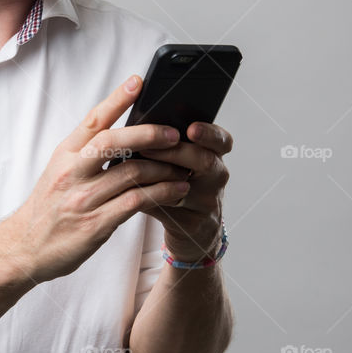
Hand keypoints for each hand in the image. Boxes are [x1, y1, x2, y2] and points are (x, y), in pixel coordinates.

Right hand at [2, 75, 192, 283]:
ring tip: (184, 167)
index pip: (93, 120)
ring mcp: (84, 198)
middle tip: (174, 134)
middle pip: (115, 141)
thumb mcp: (59, 170)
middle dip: (149, 134)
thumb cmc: (48, 206)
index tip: (138, 81)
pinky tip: (177, 191)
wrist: (24, 247)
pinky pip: (136, 202)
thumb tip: (124, 131)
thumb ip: (86, 151)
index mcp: (66, 154)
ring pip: (132, 172)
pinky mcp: (96, 224)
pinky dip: (162, 193)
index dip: (117, 99)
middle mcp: (73, 172)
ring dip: (165, 168)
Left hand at [136, 122, 232, 262]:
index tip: (192, 129)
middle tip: (147, 148)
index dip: (210, 133)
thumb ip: (168, 144)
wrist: (193, 226)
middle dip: (175, 152)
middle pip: (205, 161)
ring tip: (134, 169)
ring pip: (184, 188)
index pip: (222, 141)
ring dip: (157, 177)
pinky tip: (130, 191)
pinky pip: (168, 209)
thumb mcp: (184, 160)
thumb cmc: (180, 180)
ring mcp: (207, 202)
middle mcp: (216, 177)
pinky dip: (148, 198)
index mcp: (215, 154)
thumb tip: (137, 126)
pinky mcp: (192, 223)